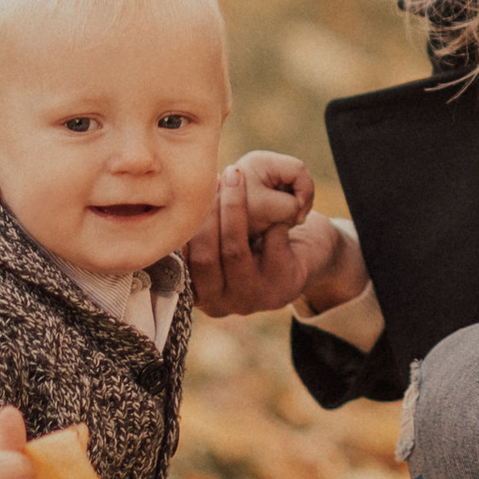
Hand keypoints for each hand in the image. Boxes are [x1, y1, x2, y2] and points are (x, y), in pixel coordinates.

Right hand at [184, 153, 369, 321]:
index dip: (182, 227)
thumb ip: (199, 232)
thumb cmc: (256, 239)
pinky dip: (272, 217)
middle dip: (208, 213)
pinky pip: (270, 244)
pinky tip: (273, 202)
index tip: (188, 191)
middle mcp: (222, 303)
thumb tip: (170, 201)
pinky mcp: (283, 287)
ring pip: (234, 251)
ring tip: (236, 175)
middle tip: (214, 177)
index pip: (180, 265)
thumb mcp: (223, 239)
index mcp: (200, 292)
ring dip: (234, 207)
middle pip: (204, 258)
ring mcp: (253, 299)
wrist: (309, 254)